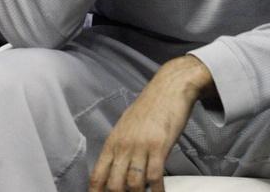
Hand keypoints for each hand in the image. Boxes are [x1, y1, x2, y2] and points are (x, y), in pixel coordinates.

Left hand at [89, 56, 212, 191]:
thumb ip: (121, 146)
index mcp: (113, 141)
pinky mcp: (159, 145)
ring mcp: (141, 146)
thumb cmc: (151, 104)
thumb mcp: (127, 124)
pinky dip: (157, 189)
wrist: (171, 87)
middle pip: (114, 185)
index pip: (98, 176)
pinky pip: (154, 176)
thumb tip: (117, 166)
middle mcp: (124, 145)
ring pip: (134, 183)